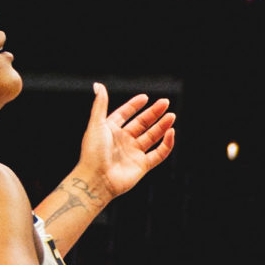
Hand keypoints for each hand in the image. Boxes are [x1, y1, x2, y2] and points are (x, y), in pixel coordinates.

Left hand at [80, 85, 176, 201]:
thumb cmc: (92, 152)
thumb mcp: (96, 124)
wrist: (97, 179)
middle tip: (165, 103)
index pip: (124, 114)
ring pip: (152, 136)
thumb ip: (100, 104)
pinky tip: (170, 133)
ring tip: (172, 116)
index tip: (145, 98)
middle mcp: (123, 141)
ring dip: (162, 126)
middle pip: (142, 124)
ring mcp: (133, 153)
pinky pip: (158, 153)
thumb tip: (99, 85)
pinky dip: (166, 144)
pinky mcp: (143, 165)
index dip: (134, 106)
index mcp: (110, 130)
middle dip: (154, 113)